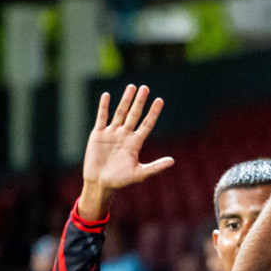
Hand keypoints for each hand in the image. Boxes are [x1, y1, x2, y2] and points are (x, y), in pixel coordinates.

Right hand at [79, 85, 174, 219]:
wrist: (100, 183)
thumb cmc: (120, 180)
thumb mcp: (139, 174)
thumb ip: (155, 167)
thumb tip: (172, 161)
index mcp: (135, 143)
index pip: (147, 124)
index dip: (153, 112)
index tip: (160, 100)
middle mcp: (125, 135)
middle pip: (134, 114)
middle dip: (139, 102)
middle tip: (145, 88)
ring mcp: (112, 133)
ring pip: (120, 113)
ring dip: (125, 100)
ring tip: (131, 87)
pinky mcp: (98, 134)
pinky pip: (101, 117)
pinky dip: (104, 107)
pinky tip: (107, 95)